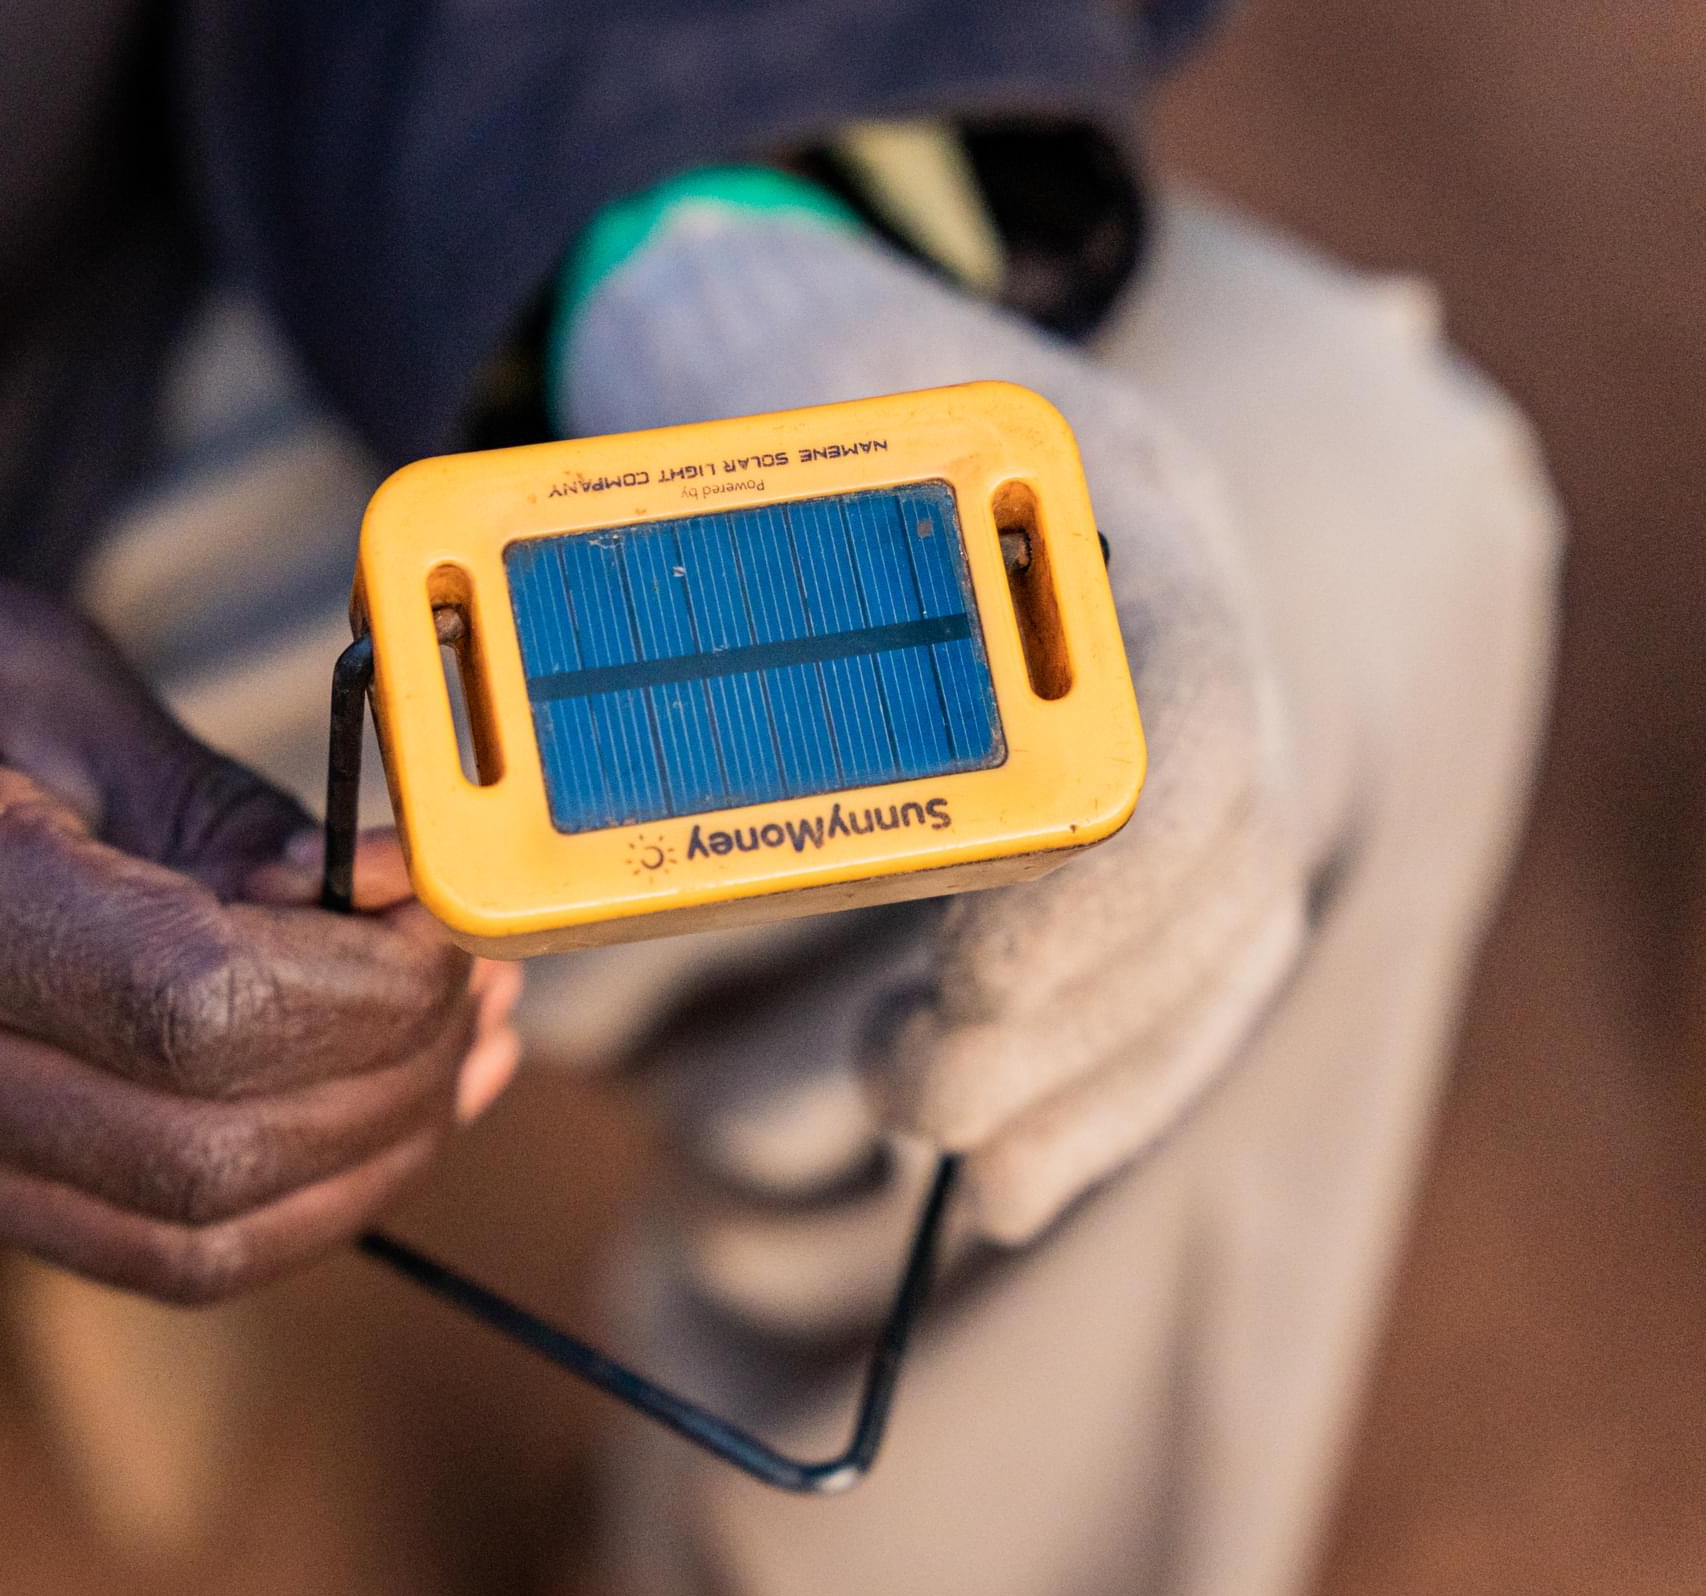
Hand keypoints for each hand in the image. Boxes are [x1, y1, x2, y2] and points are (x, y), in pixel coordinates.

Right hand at [0, 512, 519, 1300]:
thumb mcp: (34, 659)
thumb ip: (215, 806)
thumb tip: (392, 903)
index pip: (192, 1008)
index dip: (369, 985)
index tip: (453, 913)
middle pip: (208, 1154)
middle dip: (394, 1081)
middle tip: (482, 979)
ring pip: (188, 1237)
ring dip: (363, 1162)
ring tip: (459, 1046)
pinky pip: (137, 1241)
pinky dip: (281, 1195)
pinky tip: (364, 1099)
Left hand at [558, 208, 1308, 1245]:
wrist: (804, 321)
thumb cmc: (730, 383)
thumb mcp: (682, 442)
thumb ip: (615, 616)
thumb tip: (483, 853)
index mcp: (1094, 490)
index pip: (1174, 722)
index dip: (1094, 892)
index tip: (958, 1000)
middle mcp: (1179, 599)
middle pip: (1220, 857)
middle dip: (1080, 1022)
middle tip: (913, 1100)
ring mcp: (1184, 690)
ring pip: (1222, 925)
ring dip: (1100, 1075)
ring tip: (973, 1164)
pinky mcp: (1150, 774)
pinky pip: (1185, 945)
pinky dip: (1108, 1067)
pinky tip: (1016, 1165)